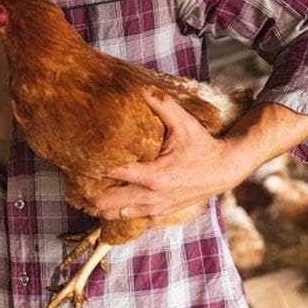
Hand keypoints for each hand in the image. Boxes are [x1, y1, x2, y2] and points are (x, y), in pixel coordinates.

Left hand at [94, 90, 235, 221]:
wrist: (224, 170)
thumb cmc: (203, 147)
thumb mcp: (186, 124)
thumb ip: (164, 106)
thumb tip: (144, 90)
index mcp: (154, 175)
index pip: (113, 174)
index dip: (96, 167)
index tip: (85, 159)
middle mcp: (151, 197)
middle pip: (105, 203)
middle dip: (90, 192)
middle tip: (82, 178)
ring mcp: (153, 209)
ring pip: (113, 215)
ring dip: (100, 204)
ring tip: (91, 190)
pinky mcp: (157, 215)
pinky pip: (127, 218)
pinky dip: (116, 210)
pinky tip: (110, 199)